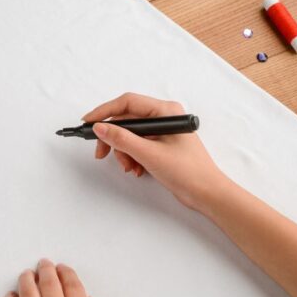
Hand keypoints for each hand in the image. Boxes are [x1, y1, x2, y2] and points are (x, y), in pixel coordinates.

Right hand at [82, 92, 225, 210]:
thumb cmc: (188, 171)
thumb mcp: (149, 154)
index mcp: (165, 111)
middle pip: (126, 121)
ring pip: (130, 136)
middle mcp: (164, 117)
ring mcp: (162, 132)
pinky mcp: (161, 145)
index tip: (88, 122)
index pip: (127, 103)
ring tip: (129, 167)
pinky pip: (137, 145)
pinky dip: (132, 157)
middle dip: (114, 139)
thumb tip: (100, 127)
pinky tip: (136, 169)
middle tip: (101, 154)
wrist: (207, 194)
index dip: (104, 111)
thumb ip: (122, 139)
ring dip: (123, 152)